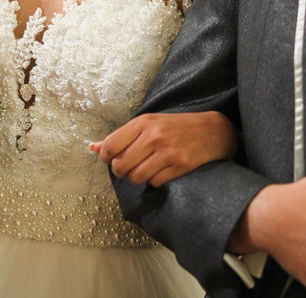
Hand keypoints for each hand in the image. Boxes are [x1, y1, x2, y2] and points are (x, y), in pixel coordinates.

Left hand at [91, 111, 237, 186]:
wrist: (213, 131)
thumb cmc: (176, 126)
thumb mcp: (149, 124)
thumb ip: (121, 136)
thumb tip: (93, 148)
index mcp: (143, 123)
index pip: (111, 146)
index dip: (106, 158)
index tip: (111, 159)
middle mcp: (154, 136)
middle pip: (120, 166)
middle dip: (121, 171)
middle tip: (129, 167)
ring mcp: (167, 152)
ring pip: (136, 177)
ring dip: (138, 177)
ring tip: (146, 169)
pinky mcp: (179, 166)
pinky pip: (155, 183)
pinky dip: (155, 181)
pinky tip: (162, 171)